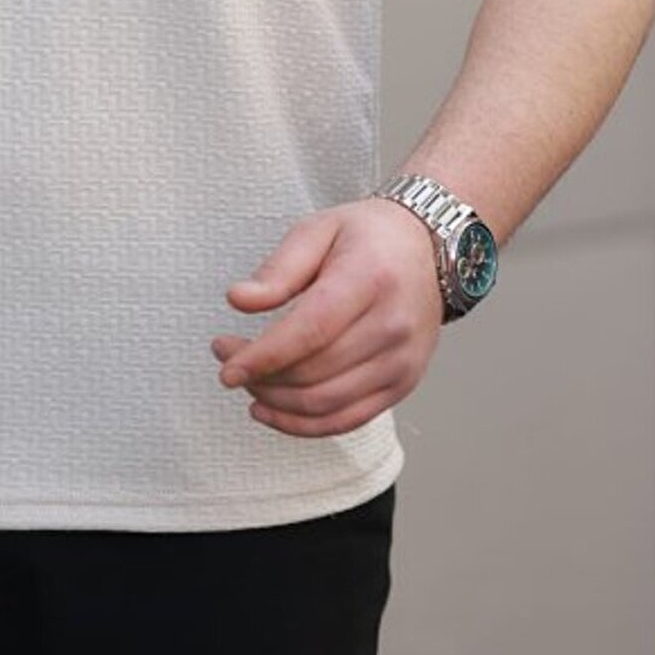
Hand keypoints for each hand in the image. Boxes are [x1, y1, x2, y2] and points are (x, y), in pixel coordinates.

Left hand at [209, 198, 443, 436]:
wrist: (428, 249)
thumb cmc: (367, 237)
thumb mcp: (318, 230)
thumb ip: (279, 269)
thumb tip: (238, 300)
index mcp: (371, 279)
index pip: (312, 330)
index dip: (264, 356)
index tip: (226, 366)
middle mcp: (393, 326)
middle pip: (315, 372)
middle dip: (260, 375)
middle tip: (226, 358)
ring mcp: (401, 362)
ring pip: (326, 403)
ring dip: (275, 401)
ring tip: (247, 381)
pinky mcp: (402, 385)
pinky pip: (347, 420)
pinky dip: (302, 424)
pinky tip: (269, 410)